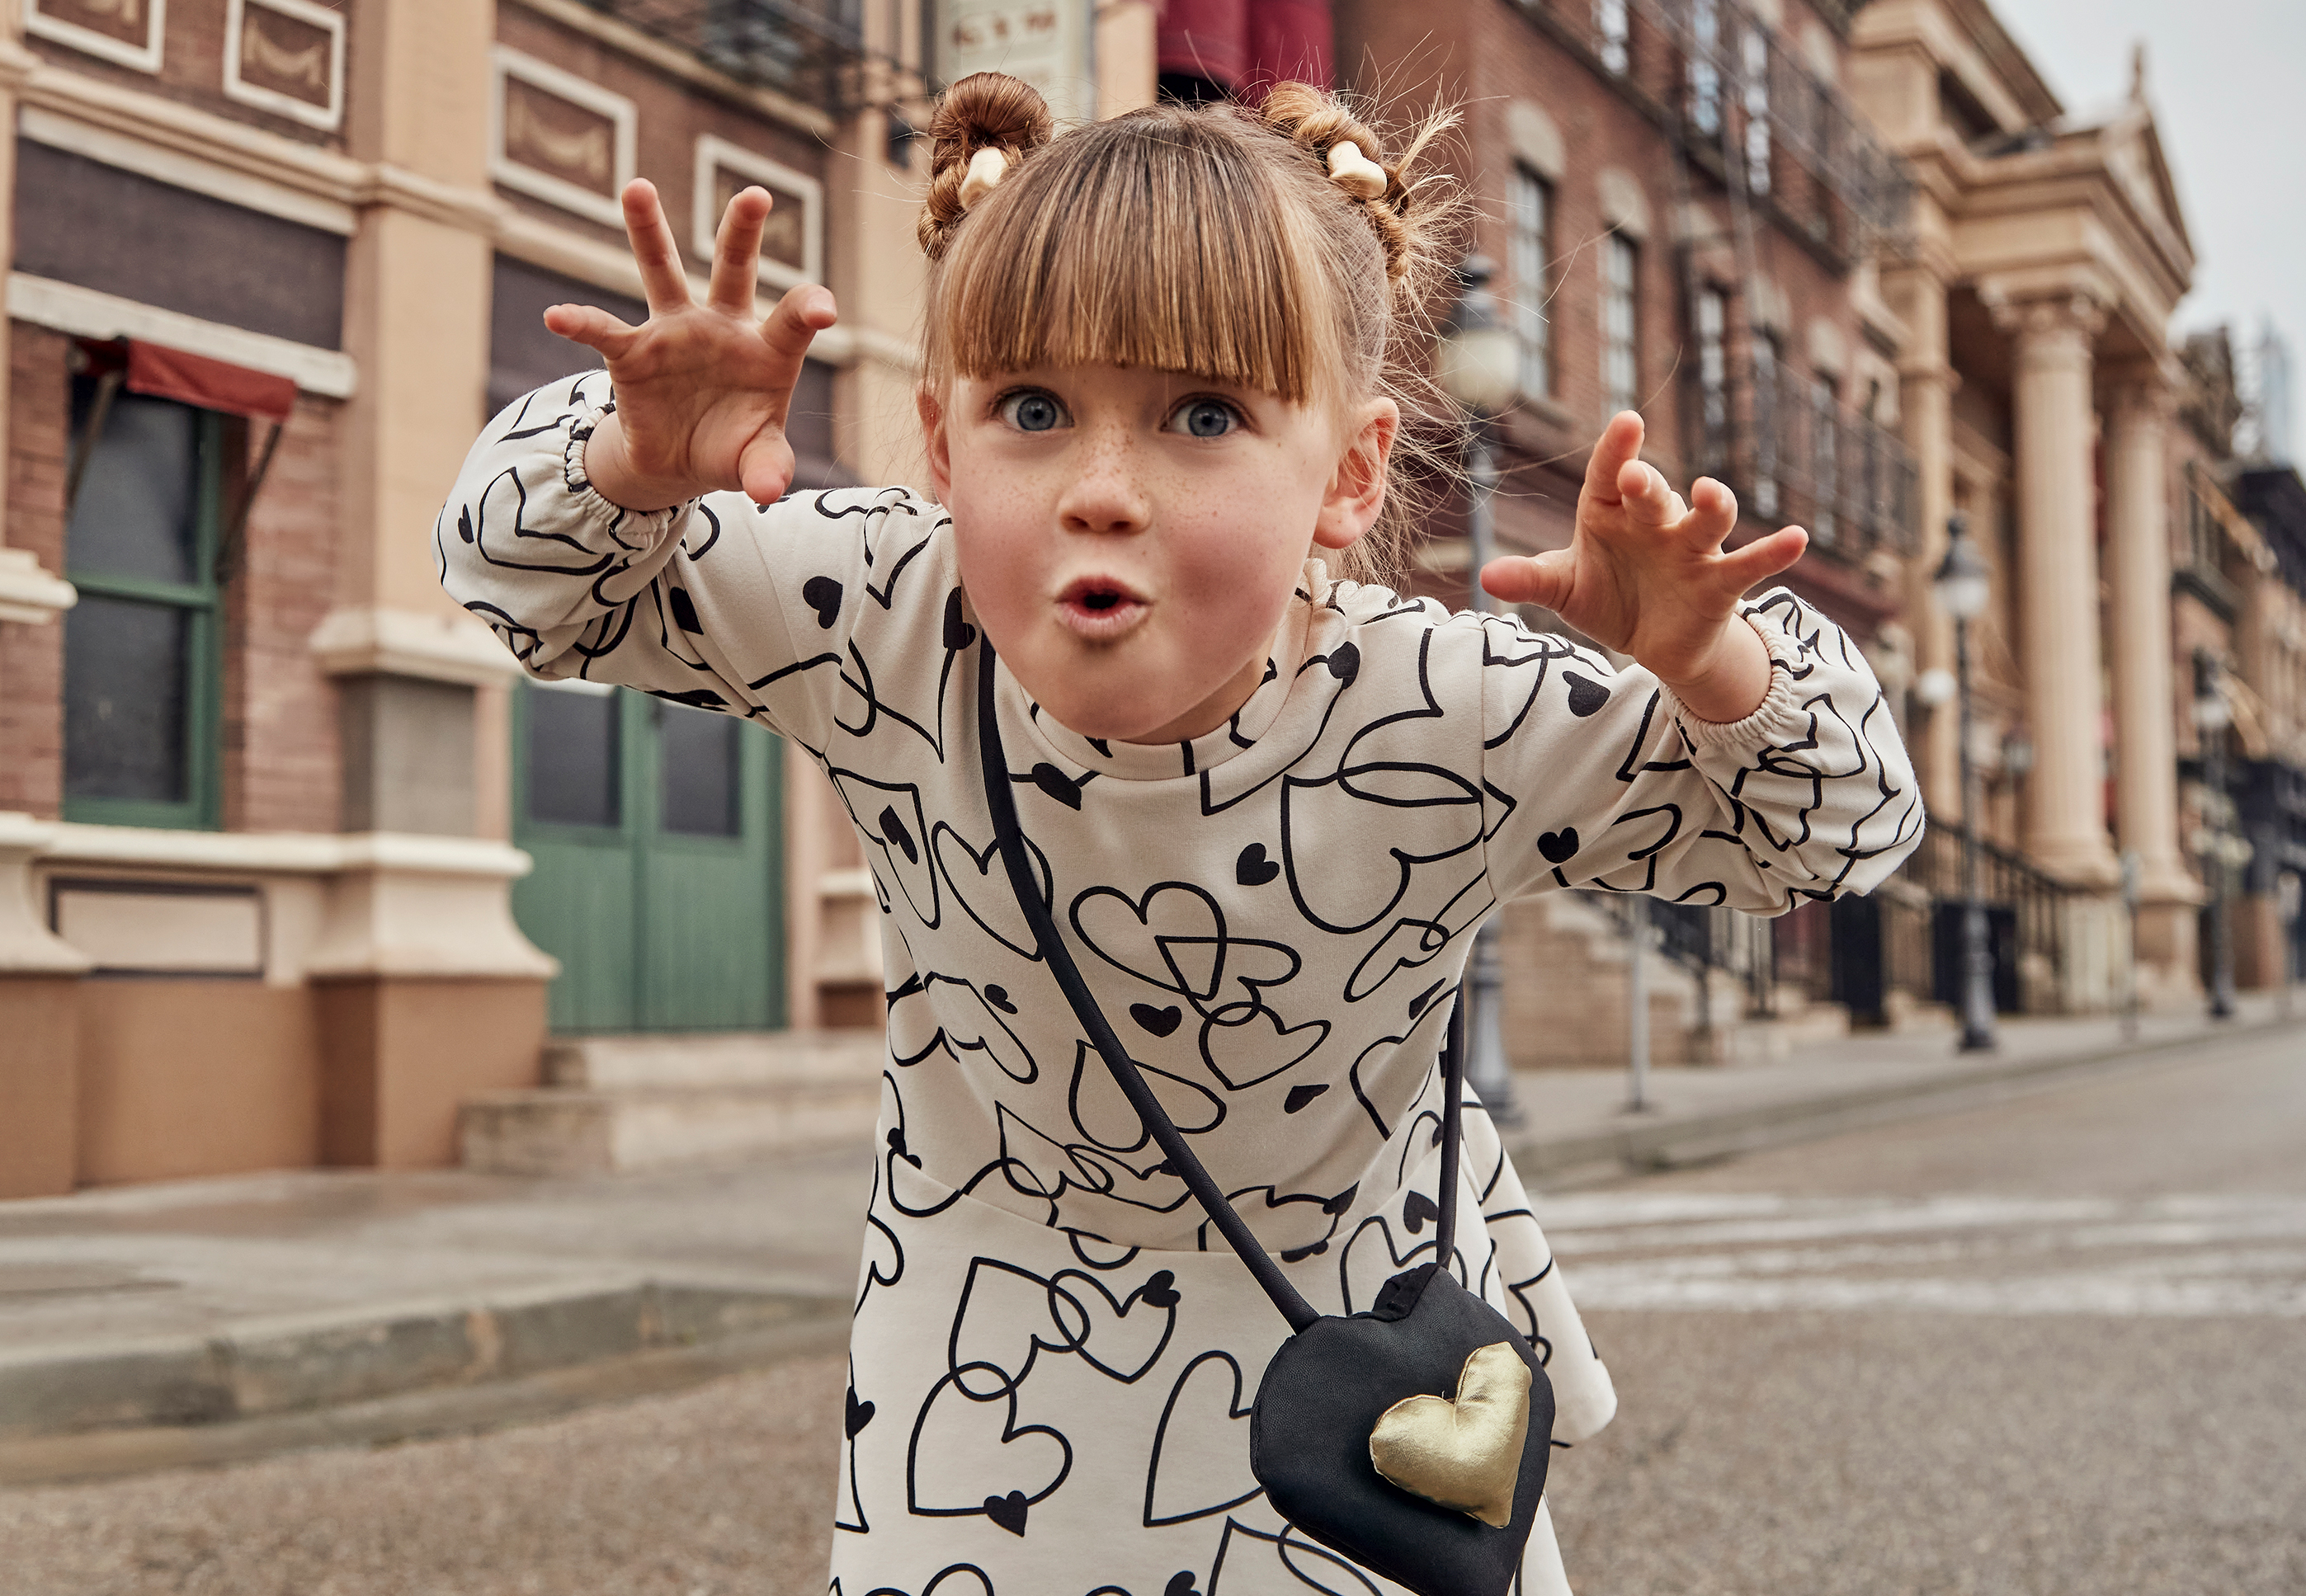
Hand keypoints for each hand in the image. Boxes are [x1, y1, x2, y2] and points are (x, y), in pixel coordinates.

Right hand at [543, 178, 838, 510]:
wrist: (680, 463)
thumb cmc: (731, 449)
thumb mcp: (755, 462)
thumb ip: (768, 468)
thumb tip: (767, 492)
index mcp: (767, 350)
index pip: (793, 320)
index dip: (808, 310)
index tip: (824, 308)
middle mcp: (722, 327)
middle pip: (735, 269)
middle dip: (743, 232)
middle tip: (757, 195)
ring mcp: (675, 332)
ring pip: (663, 272)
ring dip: (649, 230)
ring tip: (637, 186)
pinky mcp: (633, 352)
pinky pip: (604, 332)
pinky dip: (580, 324)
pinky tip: (556, 317)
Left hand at [1479, 411, 1806, 722]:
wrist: (1653, 642)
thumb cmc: (1609, 597)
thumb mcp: (1565, 591)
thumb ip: (1530, 579)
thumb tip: (1486, 577)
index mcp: (1610, 513)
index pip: (1608, 475)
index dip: (1615, 450)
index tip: (1626, 422)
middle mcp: (1655, 522)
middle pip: (1653, 495)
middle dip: (1646, 484)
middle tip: (1636, 475)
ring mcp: (1691, 549)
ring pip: (1707, 521)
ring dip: (1714, 506)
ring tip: (1713, 493)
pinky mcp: (1720, 583)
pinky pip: (1750, 564)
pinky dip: (1774, 551)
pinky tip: (1798, 538)